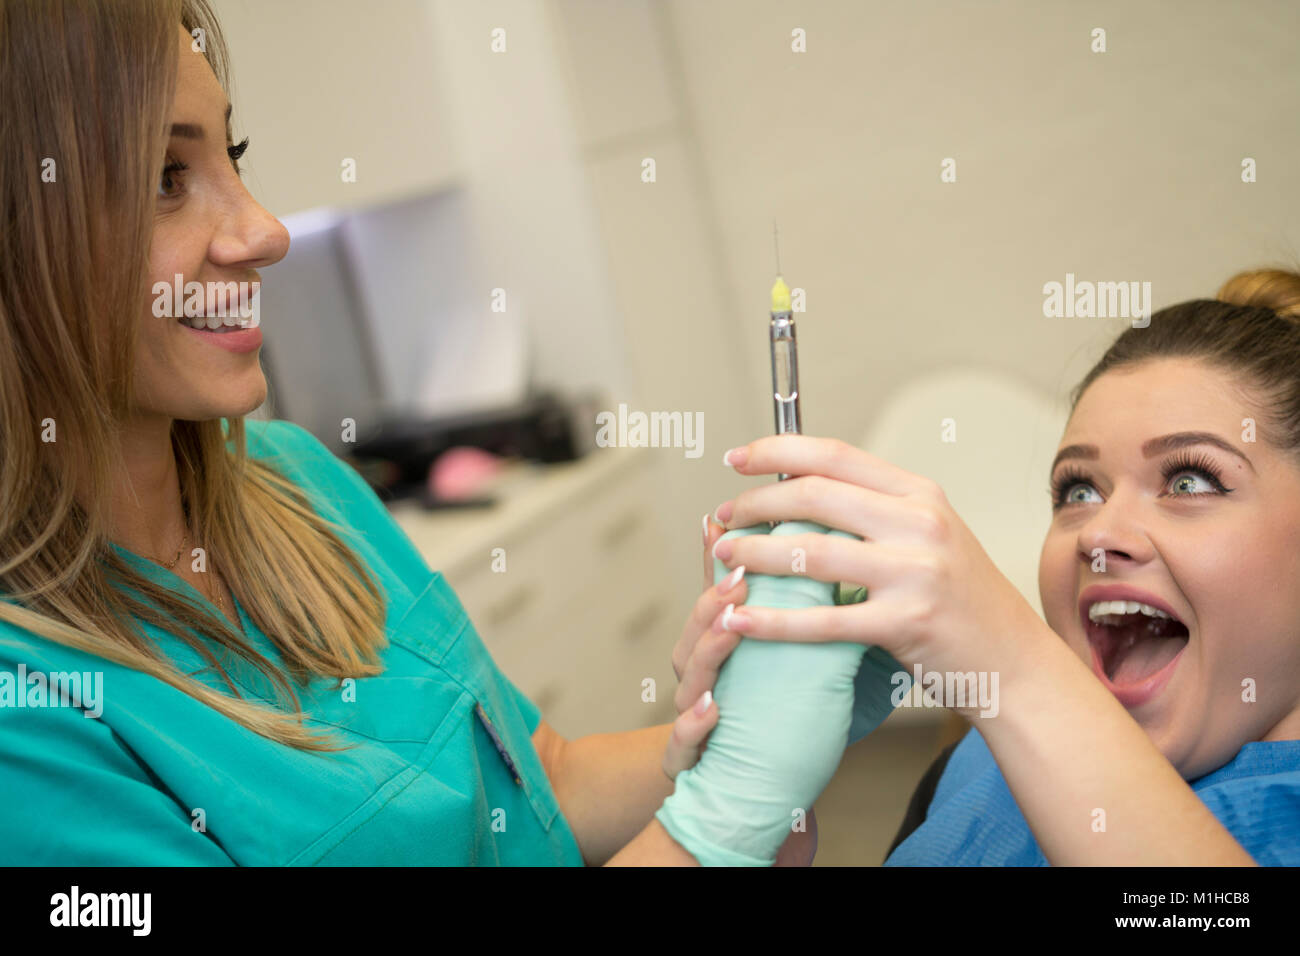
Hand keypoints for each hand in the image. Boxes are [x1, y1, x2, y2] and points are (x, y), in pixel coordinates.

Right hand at [660, 513, 817, 865]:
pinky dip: (694, 723)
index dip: (730, 549)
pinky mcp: (690, 754)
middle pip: (700, 617)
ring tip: (731, 621)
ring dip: (710, 643)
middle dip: (720, 588)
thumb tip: (846, 552)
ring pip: (690, 668)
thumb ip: (808, 614)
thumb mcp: (792, 658)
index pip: (725, 585)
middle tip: (745, 566)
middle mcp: (704, 665)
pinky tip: (712, 710)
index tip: (752, 515)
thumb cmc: (770, 717)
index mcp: (727, 637)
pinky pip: (684, 738)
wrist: (741, 788)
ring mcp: (692, 707)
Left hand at [711, 436, 1047, 717]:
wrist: (1013, 661)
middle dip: (755, 505)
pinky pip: (820, 621)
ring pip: (809, 554)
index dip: (777, 452)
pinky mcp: (904, 624)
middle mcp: (919, 525)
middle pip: (814, 496)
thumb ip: (875, 511)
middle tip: (724, 519)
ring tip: (723, 558)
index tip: (737, 459)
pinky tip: (737, 619)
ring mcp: (913, 573)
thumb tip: (800, 489)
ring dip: (753, 555)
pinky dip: (770, 621)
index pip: (834, 455)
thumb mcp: (929, 536)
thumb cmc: (963, 600)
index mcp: (919, 495)